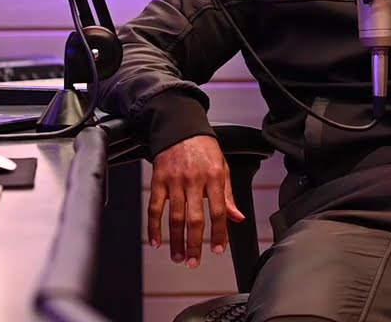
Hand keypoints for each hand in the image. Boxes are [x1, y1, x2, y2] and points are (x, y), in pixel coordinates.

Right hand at [148, 135, 244, 268]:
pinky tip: (155, 241)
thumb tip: (237, 217)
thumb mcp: (223, 167)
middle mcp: (194, 180)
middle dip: (194, 244)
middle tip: (193, 262)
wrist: (180, 127)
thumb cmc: (204, 148)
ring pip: (174, 217)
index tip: (218, 249)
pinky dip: (153, 226)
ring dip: (175, 241)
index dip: (219, 233)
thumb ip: (228, 195)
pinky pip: (154, 207)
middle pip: (195, 218)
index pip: (219, 211)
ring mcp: (175, 181)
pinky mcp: (158, 180)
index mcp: (214, 177)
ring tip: (177, 257)